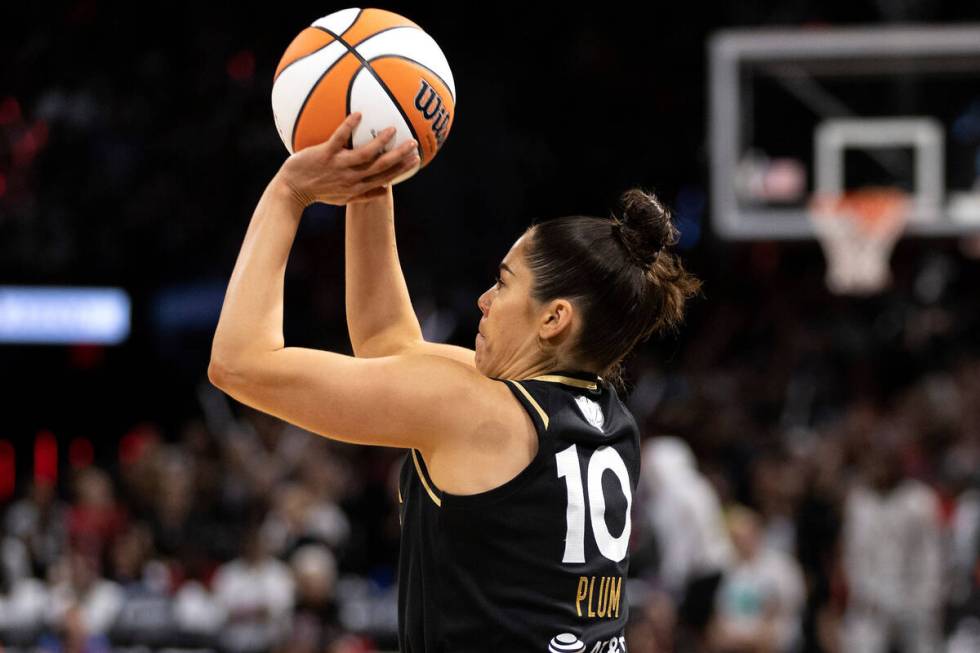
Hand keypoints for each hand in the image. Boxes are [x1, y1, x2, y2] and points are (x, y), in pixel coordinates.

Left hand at [277, 113, 419, 206]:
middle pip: (381, 166)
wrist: (292, 190)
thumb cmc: (317, 193)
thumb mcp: (342, 199)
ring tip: (392, 129)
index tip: (416, 159)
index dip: (402, 168)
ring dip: (380, 142)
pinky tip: (359, 114)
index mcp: (358, 187)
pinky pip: (339, 138)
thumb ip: (364, 196)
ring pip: (365, 154)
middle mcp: (351, 178)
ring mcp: (339, 166)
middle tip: (414, 143)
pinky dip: (349, 126)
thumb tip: (384, 191)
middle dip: (399, 155)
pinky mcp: (325, 155)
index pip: (385, 177)